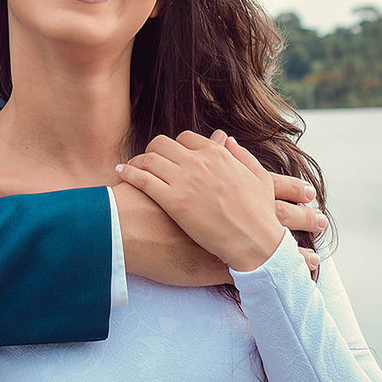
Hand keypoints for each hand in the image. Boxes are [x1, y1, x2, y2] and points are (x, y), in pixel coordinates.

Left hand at [117, 133, 285, 272]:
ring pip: (149, 158)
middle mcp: (199, 162)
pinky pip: (143, 179)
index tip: (170, 158)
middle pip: (162, 143)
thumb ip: (242, 155)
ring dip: (137, 161)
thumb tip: (227, 140)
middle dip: (153, 151)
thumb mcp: (259, 178)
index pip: (185, 138)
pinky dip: (129, 173)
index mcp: (218, 154)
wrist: (255, 243)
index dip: (175, 147)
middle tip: (148, 163)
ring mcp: (185, 180)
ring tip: (131, 168)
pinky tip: (121, 173)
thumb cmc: (260, 215)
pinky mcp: (174, 201)